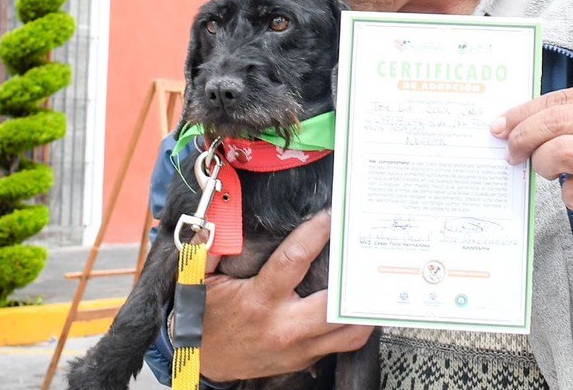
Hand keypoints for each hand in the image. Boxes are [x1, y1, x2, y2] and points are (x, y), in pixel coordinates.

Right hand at [199, 212, 373, 380]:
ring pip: (348, 333)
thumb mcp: (201, 278)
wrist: (201, 361)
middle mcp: (284, 326)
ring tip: (371, 283)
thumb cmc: (206, 316)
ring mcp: (298, 348)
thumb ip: (214, 244)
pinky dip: (352, 326)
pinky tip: (356, 307)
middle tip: (363, 250)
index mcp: (259, 300)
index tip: (331, 214)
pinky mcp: (304, 361)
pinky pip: (340, 345)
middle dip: (351, 277)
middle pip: (334, 303)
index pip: (295, 259)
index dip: (317, 232)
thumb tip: (222, 211)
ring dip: (363, 309)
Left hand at [492, 84, 572, 241]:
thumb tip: (508, 124)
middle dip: (525, 137)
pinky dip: (568, 195)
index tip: (500, 125)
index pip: (563, 98)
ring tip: (548, 170)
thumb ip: (565, 117)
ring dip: (544, 165)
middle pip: (559, 122)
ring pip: (563, 153)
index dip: (524, 112)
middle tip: (512, 152)